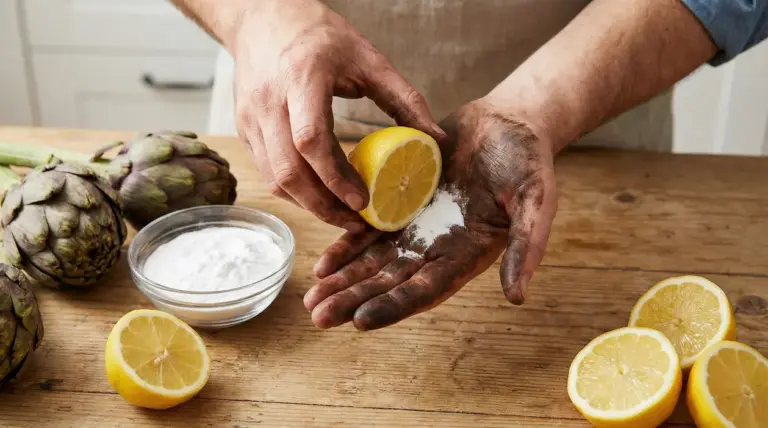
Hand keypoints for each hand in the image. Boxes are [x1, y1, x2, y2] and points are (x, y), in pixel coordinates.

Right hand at [232, 0, 443, 230]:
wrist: (263, 16)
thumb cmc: (319, 36)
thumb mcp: (368, 58)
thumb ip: (404, 99)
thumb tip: (437, 139)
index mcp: (301, 78)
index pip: (310, 139)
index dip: (335, 177)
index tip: (363, 199)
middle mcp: (269, 101)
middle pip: (288, 170)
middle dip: (323, 206)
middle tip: (356, 222)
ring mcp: (250, 117)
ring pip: (274, 178)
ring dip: (308, 204)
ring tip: (341, 214)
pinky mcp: (244, 128)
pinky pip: (267, 171)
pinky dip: (294, 191)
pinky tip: (319, 194)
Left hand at [303, 100, 558, 329]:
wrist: (508, 123)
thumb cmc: (527, 160)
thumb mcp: (536, 199)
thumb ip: (528, 244)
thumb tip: (518, 296)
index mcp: (467, 255)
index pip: (427, 290)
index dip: (395, 305)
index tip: (362, 321)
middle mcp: (438, 249)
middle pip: (391, 282)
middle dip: (355, 300)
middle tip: (319, 316)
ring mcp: (418, 229)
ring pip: (374, 262)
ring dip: (344, 281)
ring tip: (312, 299)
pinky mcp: (402, 204)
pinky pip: (369, 231)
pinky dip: (346, 247)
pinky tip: (323, 264)